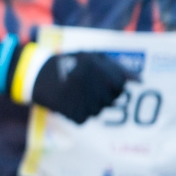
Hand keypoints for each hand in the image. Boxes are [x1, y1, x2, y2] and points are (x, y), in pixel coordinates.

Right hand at [11, 44, 133, 123]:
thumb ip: (117, 68)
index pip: (121, 84)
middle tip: (89, 88)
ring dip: (92, 104)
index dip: (114, 83)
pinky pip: (85, 118)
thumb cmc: (68, 63)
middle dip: (104, 94)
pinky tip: (71, 102)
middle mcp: (92, 85)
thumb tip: (141, 81)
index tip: (103, 81)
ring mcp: (82, 100)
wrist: (35, 74)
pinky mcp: (72, 113)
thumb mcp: (91, 57)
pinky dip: (79, 112)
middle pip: (113, 99)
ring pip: (100, 110)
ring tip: (78, 94)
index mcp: (98, 69)